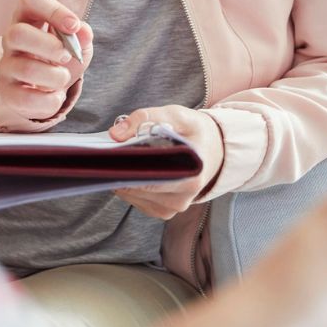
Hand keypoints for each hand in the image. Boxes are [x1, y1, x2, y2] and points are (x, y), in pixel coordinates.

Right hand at [0, 0, 92, 120]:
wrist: (49, 88)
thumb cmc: (61, 57)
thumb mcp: (77, 41)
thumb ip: (82, 34)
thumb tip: (83, 32)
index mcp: (28, 17)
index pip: (30, 0)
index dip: (54, 10)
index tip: (74, 25)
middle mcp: (11, 38)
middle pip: (18, 33)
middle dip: (49, 45)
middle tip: (67, 54)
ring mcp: (7, 65)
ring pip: (26, 68)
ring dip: (55, 76)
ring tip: (63, 77)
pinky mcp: (8, 92)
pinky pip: (25, 98)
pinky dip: (49, 100)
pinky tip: (55, 95)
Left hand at [109, 105, 224, 218]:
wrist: (213, 150)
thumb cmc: (194, 131)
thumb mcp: (176, 115)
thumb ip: (146, 118)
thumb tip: (115, 134)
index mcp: (191, 177)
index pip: (149, 179)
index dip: (127, 165)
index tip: (112, 152)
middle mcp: (183, 199)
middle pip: (138, 188)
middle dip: (122, 168)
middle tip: (113, 150)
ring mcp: (173, 208)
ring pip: (133, 195)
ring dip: (124, 176)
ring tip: (125, 156)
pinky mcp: (163, 211)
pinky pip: (136, 200)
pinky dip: (129, 184)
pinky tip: (132, 168)